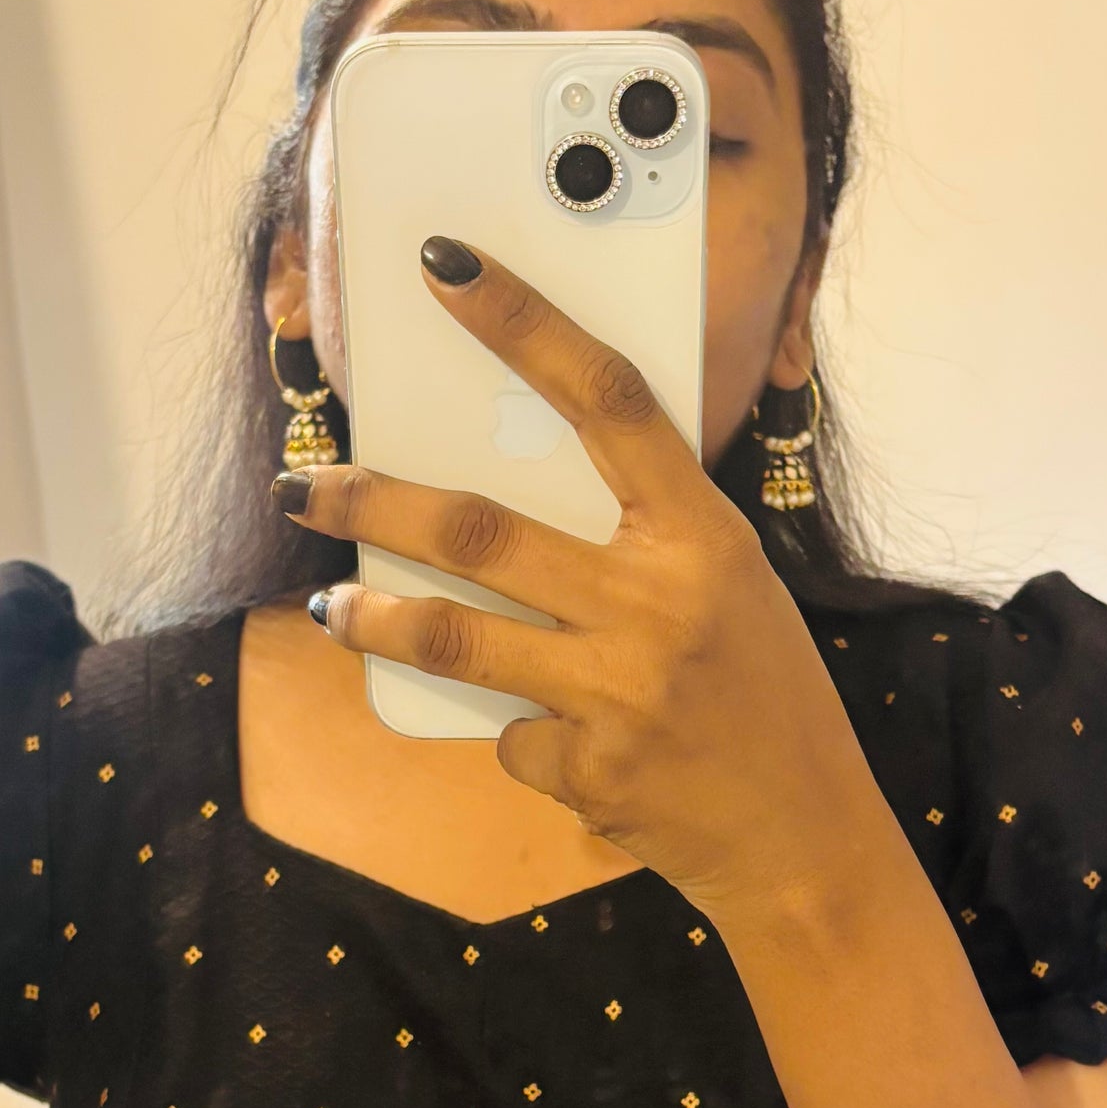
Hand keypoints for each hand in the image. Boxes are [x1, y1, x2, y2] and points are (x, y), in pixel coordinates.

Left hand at [281, 239, 880, 927]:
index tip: (448, 269)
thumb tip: (510, 488)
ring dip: (373, 619)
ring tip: (331, 610)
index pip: (606, 398)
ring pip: (453, 636)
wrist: (804, 838)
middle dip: (369, 504)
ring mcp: (617, 691)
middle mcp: (657, 603)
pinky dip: (512, 731)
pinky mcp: (587, 769)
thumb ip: (641, 538)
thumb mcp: (729, 587)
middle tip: (302, 486)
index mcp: (703, 535)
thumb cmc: (763, 693)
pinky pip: (508, 734)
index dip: (523, 324)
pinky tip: (551, 741)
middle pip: (478, 529)